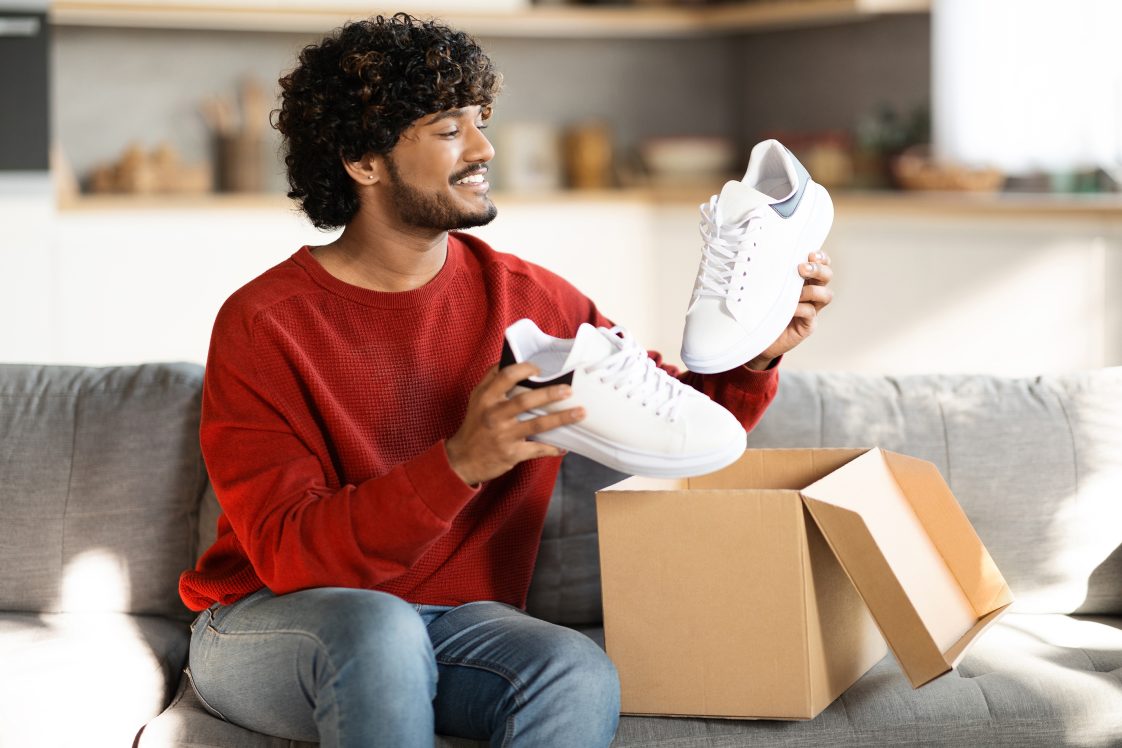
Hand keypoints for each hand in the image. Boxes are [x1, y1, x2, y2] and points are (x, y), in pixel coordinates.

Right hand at [445, 362, 584, 485]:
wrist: (462, 460)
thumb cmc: (474, 425)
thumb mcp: (476, 399)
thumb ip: (491, 379)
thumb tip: (509, 358)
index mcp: (486, 397)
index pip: (505, 376)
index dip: (524, 369)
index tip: (540, 369)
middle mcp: (494, 415)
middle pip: (525, 400)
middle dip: (549, 394)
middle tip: (568, 389)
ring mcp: (503, 435)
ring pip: (537, 424)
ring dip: (561, 418)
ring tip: (579, 413)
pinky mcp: (511, 453)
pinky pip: (537, 449)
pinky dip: (552, 448)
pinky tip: (564, 447)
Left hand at [745, 250, 833, 369]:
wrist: (757, 337)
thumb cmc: (762, 308)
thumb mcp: (767, 287)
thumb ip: (772, 274)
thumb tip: (765, 255)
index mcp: (804, 279)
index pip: (821, 263)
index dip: (820, 257)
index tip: (810, 253)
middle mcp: (811, 293)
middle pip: (827, 276)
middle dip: (818, 269)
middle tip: (802, 268)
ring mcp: (812, 309)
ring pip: (826, 295)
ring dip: (812, 290)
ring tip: (797, 293)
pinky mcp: (808, 325)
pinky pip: (811, 313)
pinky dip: (801, 308)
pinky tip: (790, 308)